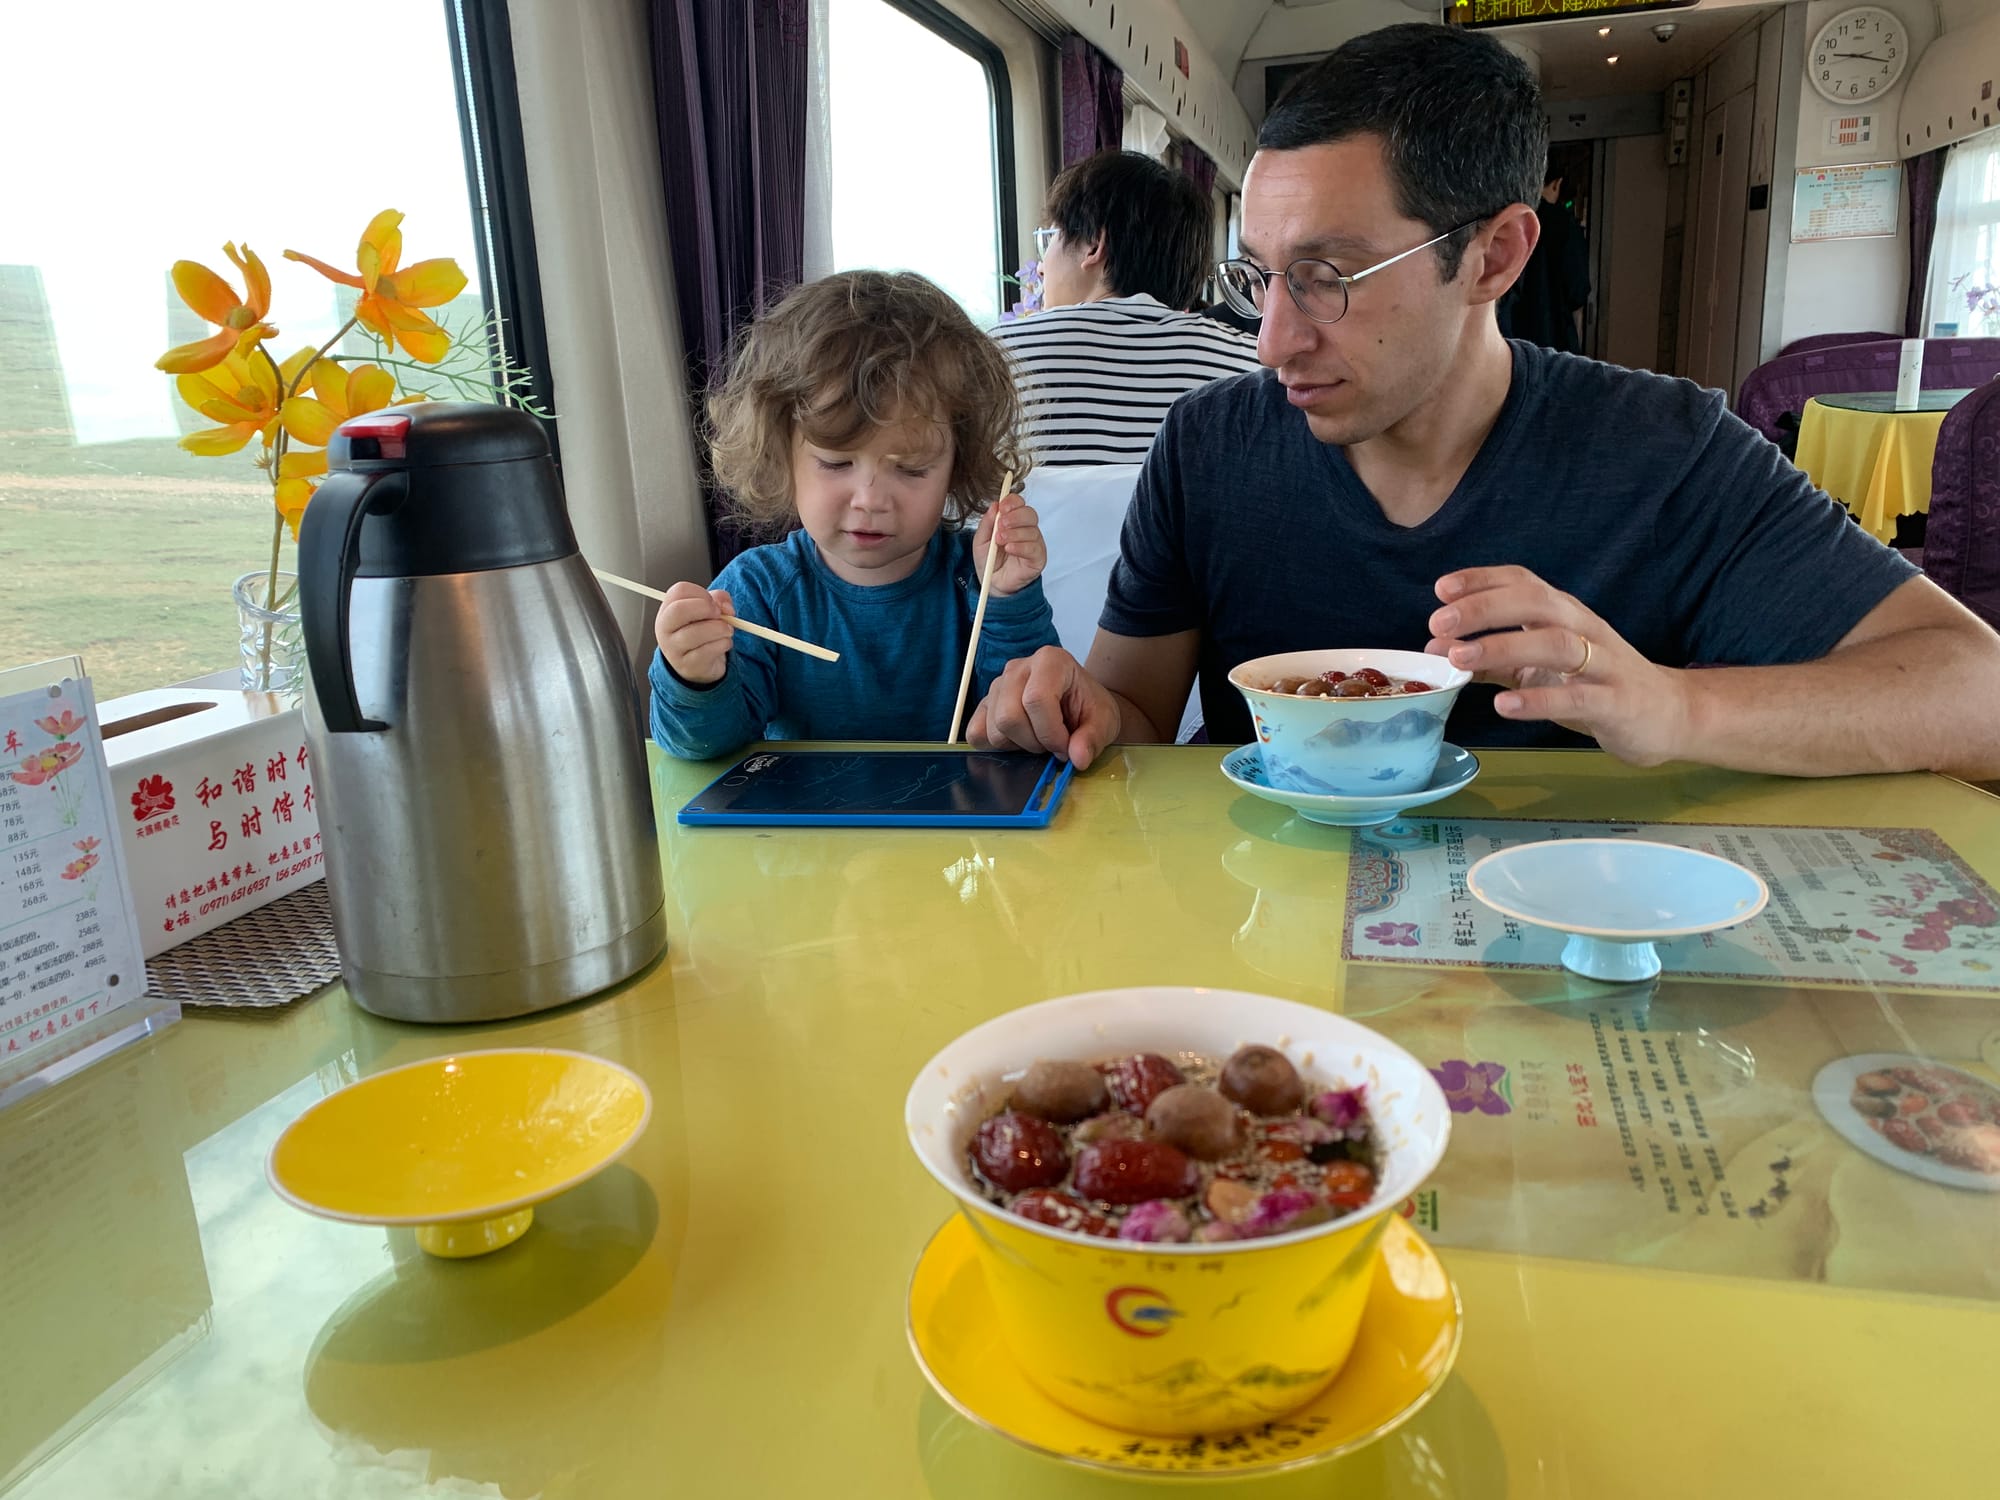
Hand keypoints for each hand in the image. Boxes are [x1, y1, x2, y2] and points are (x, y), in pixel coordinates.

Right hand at [655, 581, 735, 684]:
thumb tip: (726, 607)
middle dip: (706, 608)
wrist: (699, 665)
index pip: (679, 591)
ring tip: (727, 630)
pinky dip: (723, 644)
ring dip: (719, 629)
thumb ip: (718, 600)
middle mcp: (665, 629)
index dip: (702, 593)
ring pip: (695, 633)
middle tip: (719, 614)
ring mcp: (673, 649)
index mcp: (668, 610)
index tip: (714, 602)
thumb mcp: (708, 611)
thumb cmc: (702, 632)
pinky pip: (707, 651)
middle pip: (679, 609)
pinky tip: (724, 643)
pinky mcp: (688, 665)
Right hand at [967, 645, 1121, 767]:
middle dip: (1033, 742)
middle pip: (1008, 716)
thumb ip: (1093, 739)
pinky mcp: (985, 704)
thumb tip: (1077, 759)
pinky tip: (1019, 740)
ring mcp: (998, 685)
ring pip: (994, 728)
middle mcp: (1018, 667)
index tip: (1065, 747)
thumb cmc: (1090, 708)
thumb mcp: (1104, 722)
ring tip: (1038, 739)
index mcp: (1050, 661)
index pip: (1036, 699)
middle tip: (1052, 745)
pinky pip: (976, 732)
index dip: (1050, 733)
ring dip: (1018, 745)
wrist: (1080, 704)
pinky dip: (996, 745)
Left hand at [970, 494, 1046, 597]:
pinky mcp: (1038, 557)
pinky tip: (1010, 549)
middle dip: (1015, 516)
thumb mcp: (981, 539)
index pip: (1019, 503)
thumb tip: (994, 505)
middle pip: (1029, 513)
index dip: (1012, 502)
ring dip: (1014, 533)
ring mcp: (1034, 543)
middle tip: (1001, 525)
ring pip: (1032, 530)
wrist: (993, 583)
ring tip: (1000, 541)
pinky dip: (1021, 546)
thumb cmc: (989, 560)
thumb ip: (987, 522)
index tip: (1002, 507)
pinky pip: (1034, 548)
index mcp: (1014, 520)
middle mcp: (1026, 529)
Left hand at [1425, 565, 1690, 765]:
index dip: (1483, 580)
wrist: (1667, 715)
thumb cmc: (1595, 684)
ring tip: (1460, 657)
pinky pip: (1578, 696)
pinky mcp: (1617, 702)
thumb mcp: (1539, 667)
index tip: (1442, 588)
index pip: (1524, 582)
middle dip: (1485, 608)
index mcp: (1565, 614)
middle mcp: (1585, 629)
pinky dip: (1539, 699)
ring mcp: (1604, 664)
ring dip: (1502, 647)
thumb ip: (1491, 660)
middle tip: (1439, 622)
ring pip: (1555, 643)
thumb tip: (1436, 649)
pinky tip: (1505, 705)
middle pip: (1536, 603)